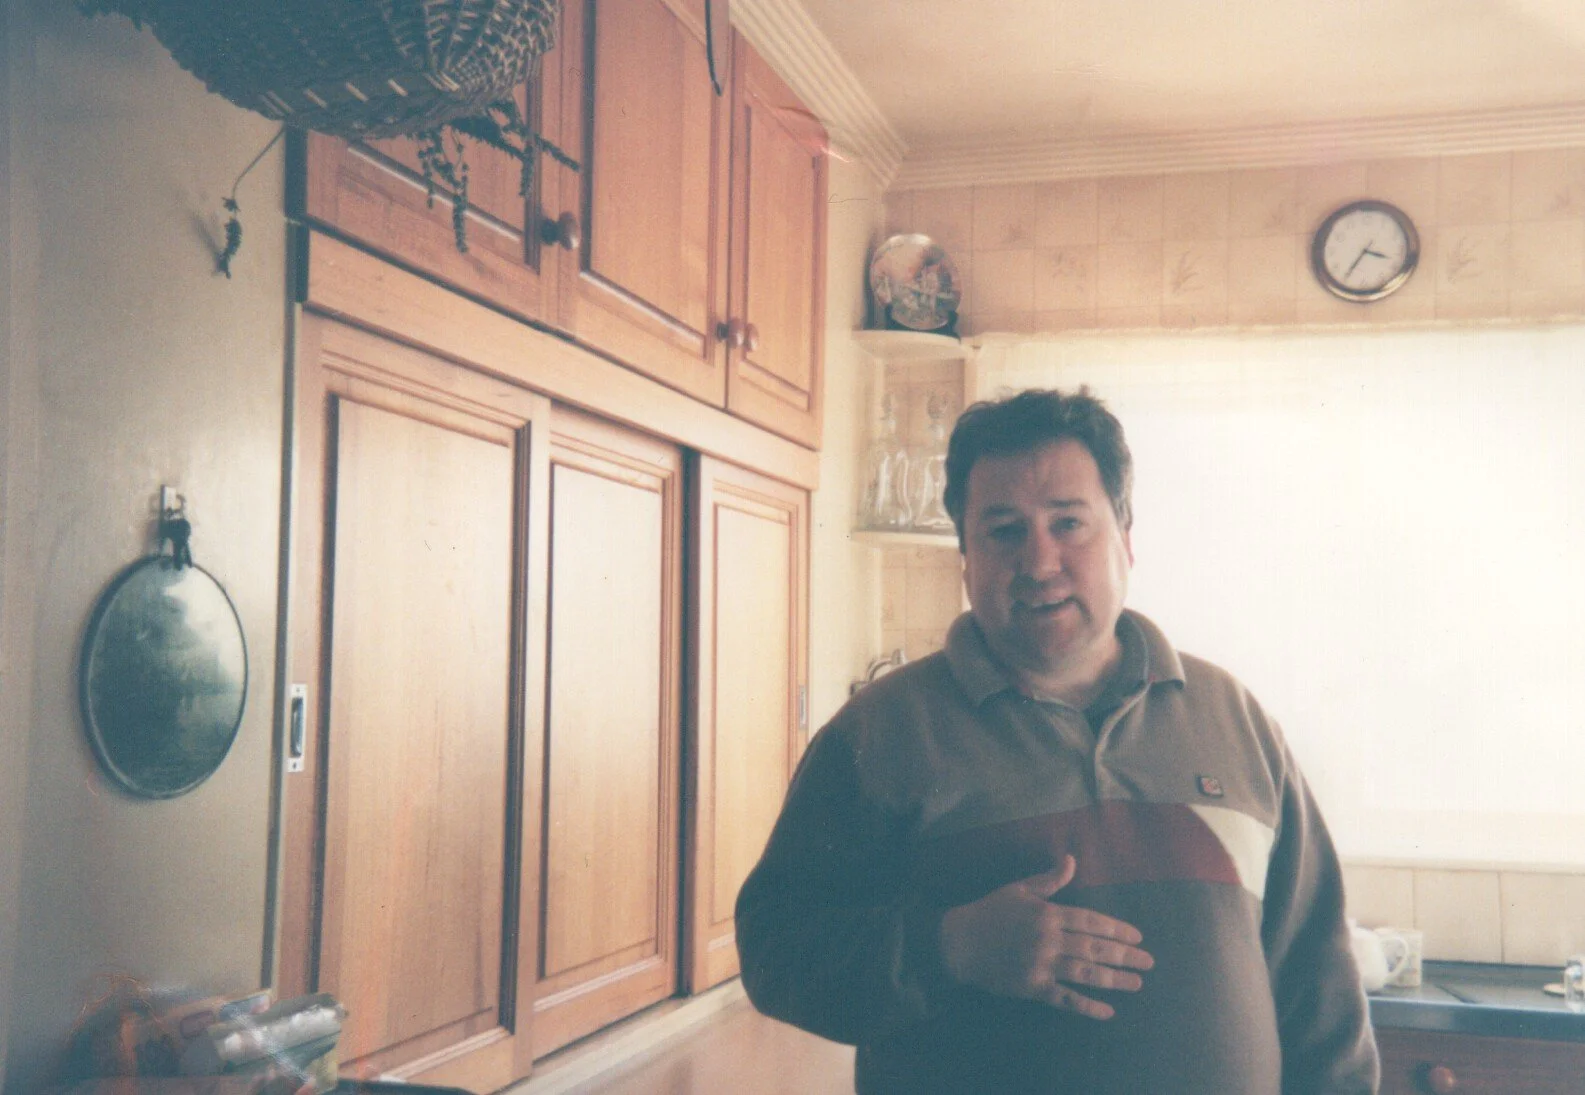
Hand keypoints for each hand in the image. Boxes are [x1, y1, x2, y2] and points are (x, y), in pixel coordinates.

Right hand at [937, 854, 1152, 1018]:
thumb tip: (1072, 859)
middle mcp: (1048, 939)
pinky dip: (1087, 1006)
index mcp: (1047, 913)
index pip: (1090, 920)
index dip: (1116, 928)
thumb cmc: (990, 912)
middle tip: (1148, 962)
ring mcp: (1041, 964)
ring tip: (1136, 983)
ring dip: (1114, 979)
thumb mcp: (1020, 889)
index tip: (1137, 937)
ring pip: (1085, 973)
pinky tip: (1108, 1011)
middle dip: (1124, 955)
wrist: (958, 943)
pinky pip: (1065, 998)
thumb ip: (1050, 879)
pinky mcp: (1032, 986)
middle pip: (1094, 947)